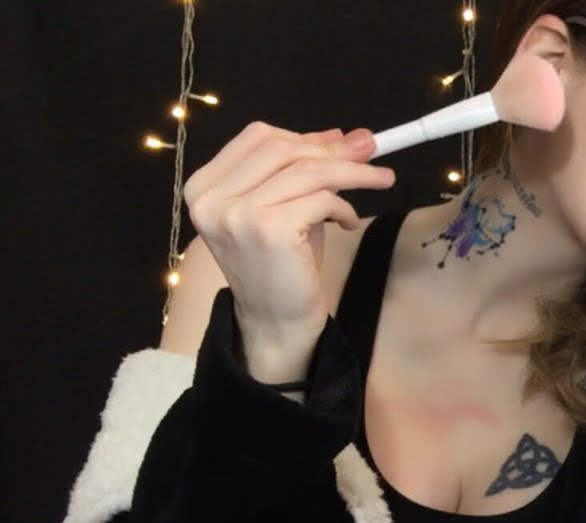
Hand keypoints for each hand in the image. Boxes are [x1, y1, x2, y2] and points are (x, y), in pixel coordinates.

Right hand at [184, 121, 395, 336]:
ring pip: (307, 170)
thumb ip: (303, 171)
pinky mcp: (269, 229)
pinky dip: (343, 206)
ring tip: (379, 179)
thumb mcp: (286, 208)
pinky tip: (348, 221)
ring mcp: (237, 213)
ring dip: (353, 171)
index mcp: (204, 187)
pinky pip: (320, 198)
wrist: (276, 322)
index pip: (256, 138)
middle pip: (282, 148)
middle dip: (333, 148)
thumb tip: (346, 136)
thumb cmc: (281, 266)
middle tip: (372, 151)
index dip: (303, 135)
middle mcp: (212, 199)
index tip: (341, 140)